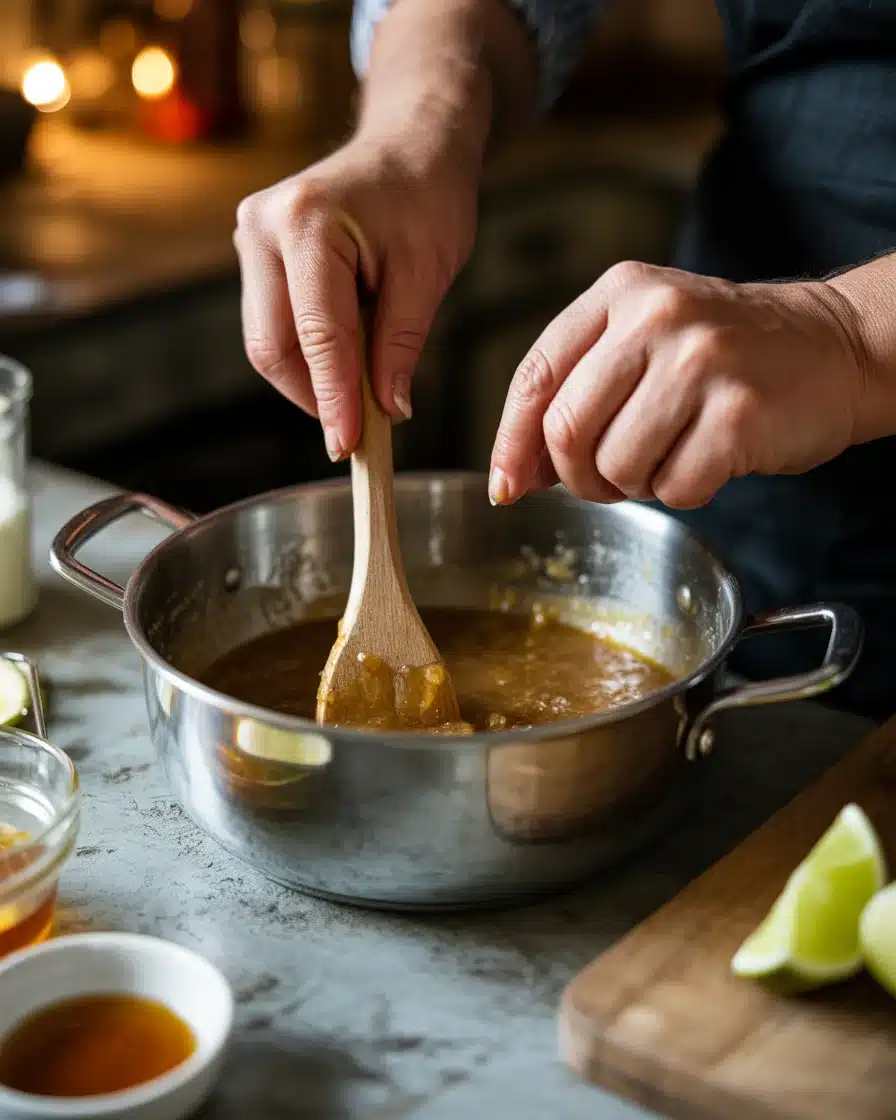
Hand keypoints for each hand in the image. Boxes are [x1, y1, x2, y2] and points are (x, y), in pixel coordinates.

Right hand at [234, 136, 478, 461]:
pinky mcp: (257, 256)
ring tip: (362, 392)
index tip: (348, 448)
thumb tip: (387, 411)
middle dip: (315, 396)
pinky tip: (347, 363)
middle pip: (273, 346)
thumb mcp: (428, 270)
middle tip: (359, 433)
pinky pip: (274, 326)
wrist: (409, 144)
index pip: (317, 334)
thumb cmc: (426, 196)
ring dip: (312, 379)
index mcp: (307, 223)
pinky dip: (308, 356)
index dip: (333, 399)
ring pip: (268, 342)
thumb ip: (401, 343)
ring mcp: (251, 240)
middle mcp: (263, 228)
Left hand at [489, 262, 866, 508]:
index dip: (511, 442)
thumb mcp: (646, 341)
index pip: (535, 375)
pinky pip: (673, 488)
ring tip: (669, 456)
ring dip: (634, 485)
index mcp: (621, 293)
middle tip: (607, 481)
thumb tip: (518, 472)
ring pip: (615, 466)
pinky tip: (708, 461)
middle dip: (576, 476)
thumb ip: (579, 390)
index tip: (507, 486)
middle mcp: (656, 318)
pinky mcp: (737, 414)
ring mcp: (699, 363)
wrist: (834, 348)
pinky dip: (683, 492)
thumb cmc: (726, 356)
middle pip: (566, 429)